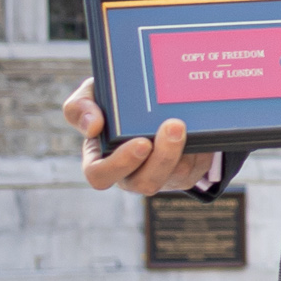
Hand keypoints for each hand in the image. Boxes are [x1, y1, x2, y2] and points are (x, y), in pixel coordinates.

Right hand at [66, 79, 217, 196]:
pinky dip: (201, 148)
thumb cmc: (112, 104)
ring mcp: (161, 176)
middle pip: (145, 183)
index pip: (100, 175)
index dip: (119, 164)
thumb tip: (93, 126)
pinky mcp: (187, 173)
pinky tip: (200, 127)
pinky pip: (197, 168)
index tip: (141, 143)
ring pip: (173, 176)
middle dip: (161, 158)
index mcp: (102, 161)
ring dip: (181, 151)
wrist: (149, 103)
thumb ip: (80, 107)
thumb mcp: (91, 97)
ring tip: (183, 123)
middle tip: (171, 127)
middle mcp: (131, 174)